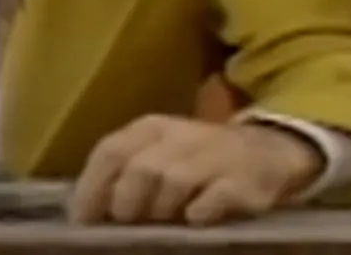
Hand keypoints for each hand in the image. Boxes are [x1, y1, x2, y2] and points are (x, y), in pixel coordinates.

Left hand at [68, 114, 323, 225]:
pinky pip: (209, 203)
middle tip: (132, 222)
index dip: (92, 190)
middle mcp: (183, 136)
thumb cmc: (196, 161)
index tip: (85, 220)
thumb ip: (123, 173)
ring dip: (162, 210)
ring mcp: (216, 157)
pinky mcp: (243, 182)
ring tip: (167, 221)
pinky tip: (196, 220)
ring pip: (173, 182)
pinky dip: (198, 215)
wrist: (268, 152)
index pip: (111, 151)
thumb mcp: (158, 152)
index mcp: (153, 128)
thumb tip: (83, 213)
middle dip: (128, 204)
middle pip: (140, 170)